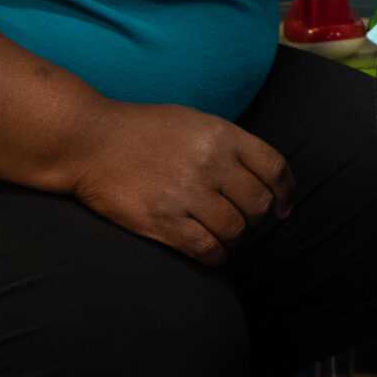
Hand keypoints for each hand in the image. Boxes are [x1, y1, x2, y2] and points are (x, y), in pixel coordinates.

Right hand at [61, 101, 293, 266]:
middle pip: (258, 204)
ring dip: (233, 238)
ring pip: (235, 230)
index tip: (284, 207)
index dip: (286, 192)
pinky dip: (214, 256)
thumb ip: (229, 144)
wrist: (90, 141)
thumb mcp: (195, 121)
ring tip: (222, 235)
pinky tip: (210, 253)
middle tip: (241, 220)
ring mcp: (187, 193)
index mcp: (223, 135)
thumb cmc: (144, 129)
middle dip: (255, 217)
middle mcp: (210, 163)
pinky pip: (206, 248)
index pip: (274, 167)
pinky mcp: (162, 220)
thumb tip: (261, 177)